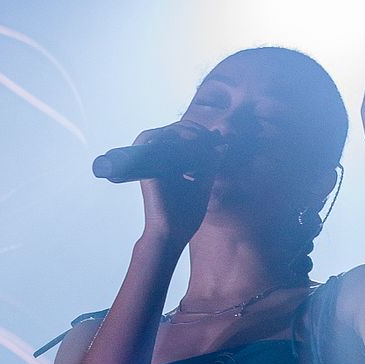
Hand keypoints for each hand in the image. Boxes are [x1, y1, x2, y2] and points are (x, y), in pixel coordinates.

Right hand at [135, 120, 221, 247]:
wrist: (173, 234)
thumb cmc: (186, 216)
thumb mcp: (203, 185)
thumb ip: (208, 166)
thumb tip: (219, 146)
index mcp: (170, 167)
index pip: (179, 140)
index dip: (196, 133)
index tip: (214, 140)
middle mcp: (158, 164)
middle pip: (170, 133)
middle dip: (191, 129)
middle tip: (207, 137)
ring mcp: (150, 165)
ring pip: (160, 134)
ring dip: (180, 130)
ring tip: (197, 138)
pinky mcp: (146, 169)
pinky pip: (150, 141)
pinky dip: (168, 136)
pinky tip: (188, 142)